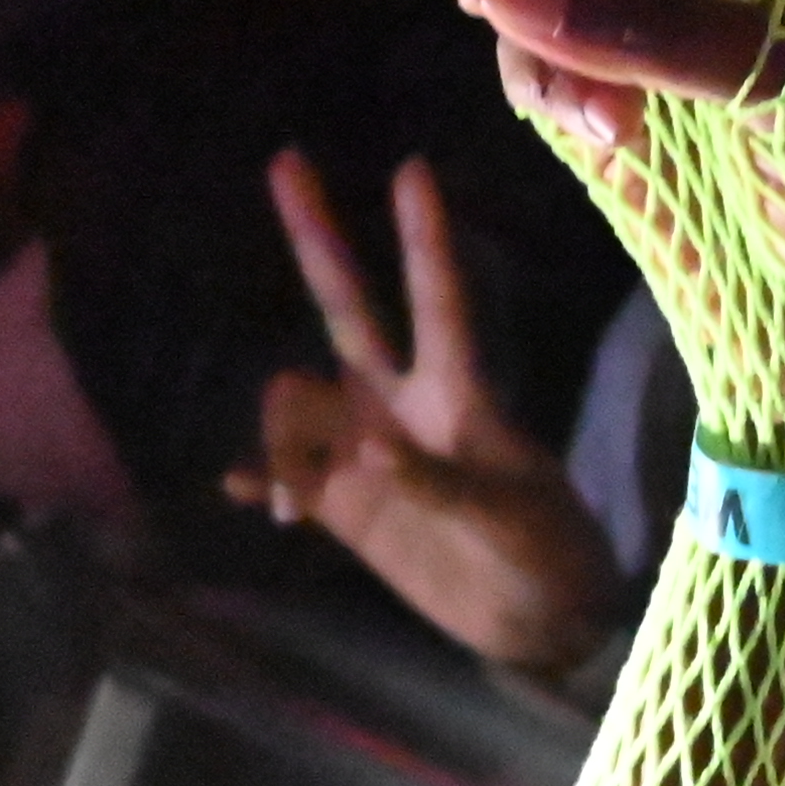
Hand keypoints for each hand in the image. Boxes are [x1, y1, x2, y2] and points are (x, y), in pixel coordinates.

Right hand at [224, 151, 617, 675]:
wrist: (537, 626)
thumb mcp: (505, 519)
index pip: (437, 300)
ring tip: (292, 503)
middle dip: (317, 236)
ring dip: (277, 436)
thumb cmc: (545, 557)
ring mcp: (366, 449)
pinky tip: (239, 489)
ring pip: (294, 398)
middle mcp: (400, 404)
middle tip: (286, 159)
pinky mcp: (345, 506)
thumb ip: (437, 485)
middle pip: (348, 306)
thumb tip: (365, 453)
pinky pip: (283, 475)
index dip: (425, 239)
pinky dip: (260, 478)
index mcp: (458, 394)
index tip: (413, 168)